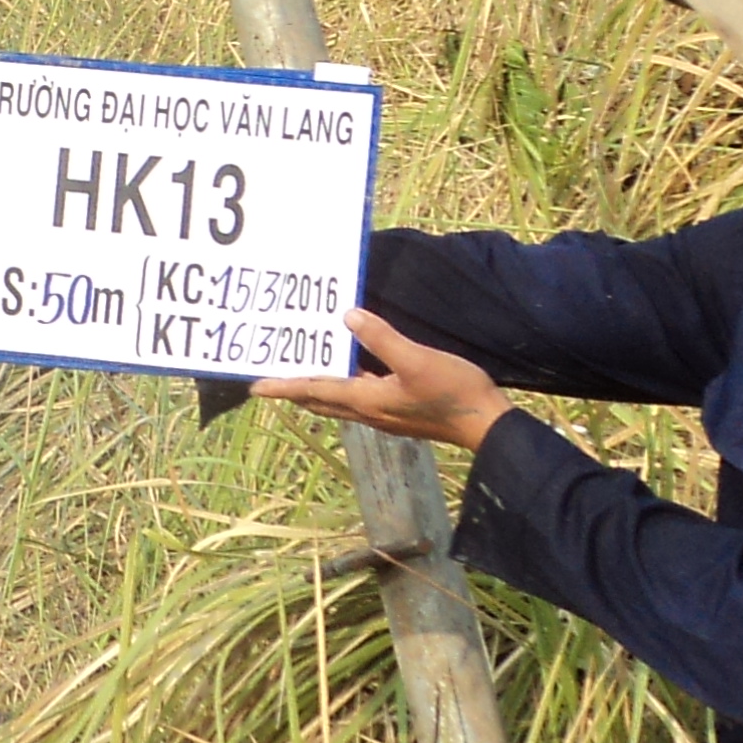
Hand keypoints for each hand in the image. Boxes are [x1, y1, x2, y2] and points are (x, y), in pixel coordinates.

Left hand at [253, 308, 513, 451]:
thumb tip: (348, 317)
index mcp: (367, 400)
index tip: (255, 387)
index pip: (314, 391)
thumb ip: (381, 338)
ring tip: (302, 370)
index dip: (284, 387)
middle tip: (270, 379)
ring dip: (317, 388)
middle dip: (294, 390)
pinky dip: (344, 384)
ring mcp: (385, 414)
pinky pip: (359, 397)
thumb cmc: (453, 392)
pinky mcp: (399, 411)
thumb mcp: (416, 360)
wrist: (487, 425)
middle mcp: (369, 412)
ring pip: (338, 401)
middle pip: (320, 400)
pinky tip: (351, 370)